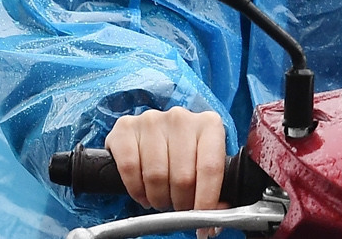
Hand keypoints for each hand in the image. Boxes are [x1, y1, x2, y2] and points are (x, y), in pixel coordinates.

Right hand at [104, 107, 225, 213]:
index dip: (206, 202)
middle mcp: (180, 118)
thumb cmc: (182, 150)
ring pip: (155, 176)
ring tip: (161, 198)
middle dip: (180, 203)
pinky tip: (143, 192)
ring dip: (158, 198)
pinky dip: (135, 189)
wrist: (151, 132)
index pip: (210, 169)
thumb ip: (214, 186)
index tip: (203, 223)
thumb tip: (217, 215)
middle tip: (178, 207)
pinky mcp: (125, 128)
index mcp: (208, 124)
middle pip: (183, 177)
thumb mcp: (203, 161)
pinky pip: (129, 169)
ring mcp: (151, 120)